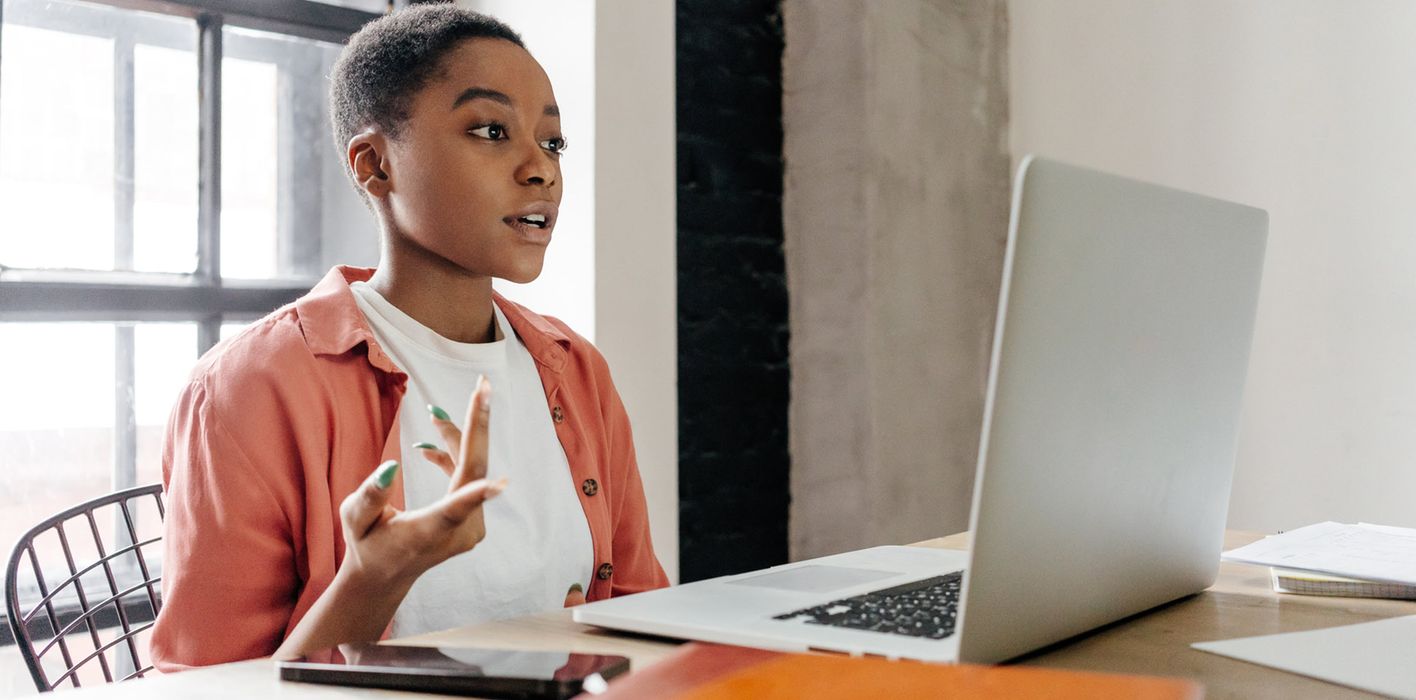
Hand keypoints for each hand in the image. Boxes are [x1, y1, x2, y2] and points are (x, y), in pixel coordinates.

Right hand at [338, 375, 504, 589]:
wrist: (385, 576)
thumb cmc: (367, 545)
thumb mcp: (354, 520)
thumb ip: (370, 495)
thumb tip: (392, 465)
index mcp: (428, 533)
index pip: (454, 512)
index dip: (475, 495)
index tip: (500, 482)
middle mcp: (457, 532)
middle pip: (472, 472)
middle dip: (477, 425)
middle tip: (484, 385)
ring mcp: (471, 528)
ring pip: (471, 470)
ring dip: (455, 439)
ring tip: (434, 413)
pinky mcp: (473, 521)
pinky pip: (469, 480)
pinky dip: (452, 457)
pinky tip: (430, 445)